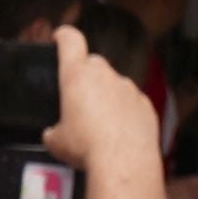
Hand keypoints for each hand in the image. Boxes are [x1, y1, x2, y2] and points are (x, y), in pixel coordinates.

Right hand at [38, 26, 162, 190]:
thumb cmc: (86, 147)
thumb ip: (53, 130)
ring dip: (107, 96)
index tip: (61, 37)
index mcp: (77, 76)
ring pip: (114, 84)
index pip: (70, 41)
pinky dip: (125, 111)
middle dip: (86, 77)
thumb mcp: (56, 142)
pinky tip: (120, 132)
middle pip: (93, 64)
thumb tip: (54, 135)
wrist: (123, 162)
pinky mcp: (145, 104)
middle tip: (80, 99)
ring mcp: (128, 88)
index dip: (64, 36)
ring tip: (101, 123)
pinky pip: (131, 102)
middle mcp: (104, 75)